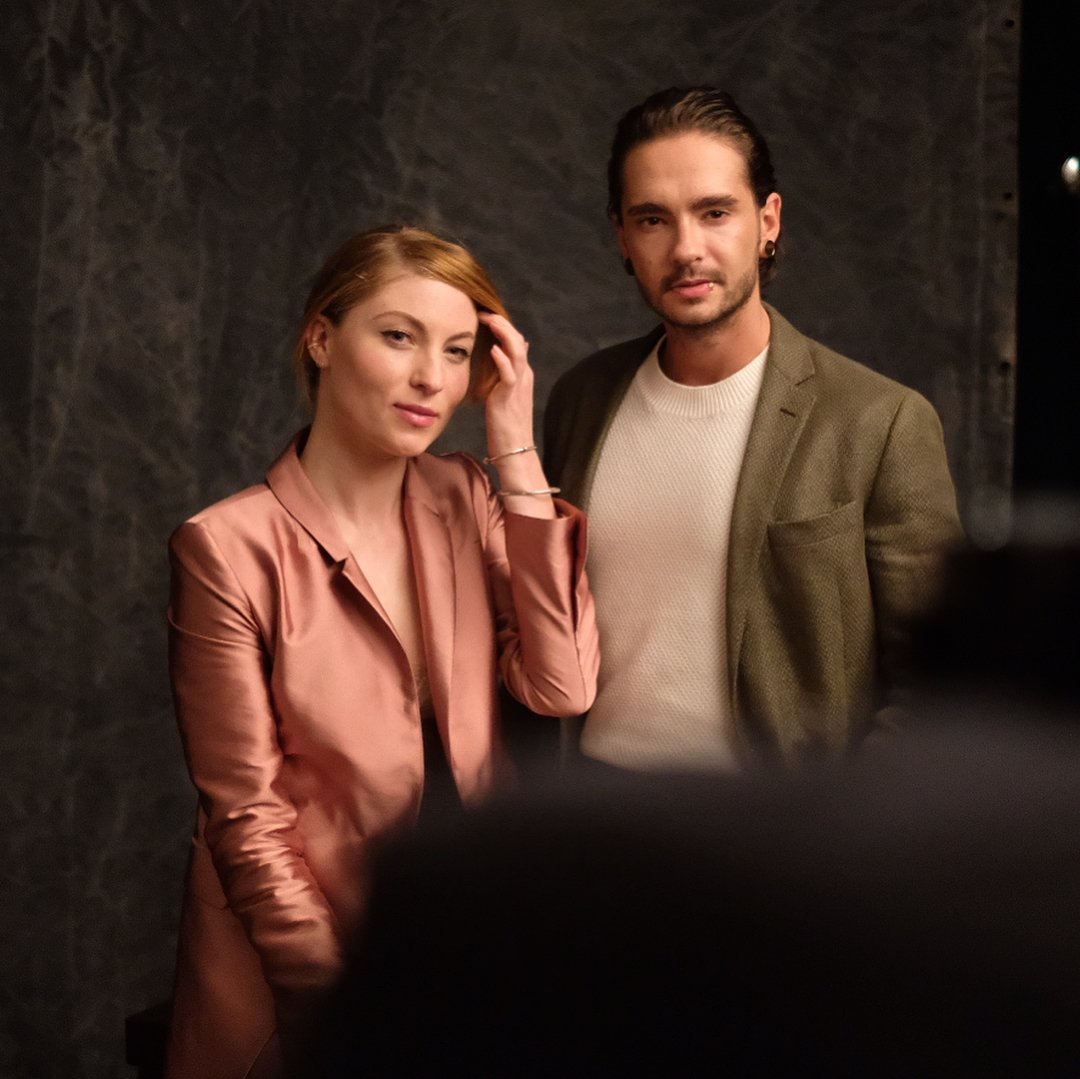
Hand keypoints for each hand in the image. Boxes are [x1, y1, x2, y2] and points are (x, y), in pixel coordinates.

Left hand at [480, 311, 535, 454]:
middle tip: (483, 311)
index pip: (516, 341)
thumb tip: (507, 351)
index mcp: (523, 374)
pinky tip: (494, 348)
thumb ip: (508, 373)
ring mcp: (519, 386)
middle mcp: (524, 376)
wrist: (516, 451)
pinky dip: (503, 360)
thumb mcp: (508, 394)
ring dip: (503, 333)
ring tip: (489, 319)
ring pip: (517, 351)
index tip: (483, 315)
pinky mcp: (509, 398)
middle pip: (518, 340)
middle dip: (501, 323)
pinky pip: (509, 375)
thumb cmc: (508, 426)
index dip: (502, 326)